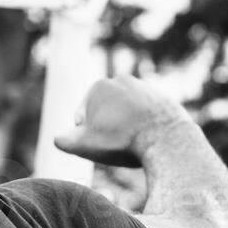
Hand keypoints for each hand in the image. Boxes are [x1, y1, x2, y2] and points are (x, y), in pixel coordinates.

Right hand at [54, 76, 194, 167]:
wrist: (168, 141)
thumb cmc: (122, 141)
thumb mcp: (83, 145)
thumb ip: (63, 140)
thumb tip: (59, 139)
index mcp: (99, 86)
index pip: (83, 117)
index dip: (87, 136)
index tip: (102, 145)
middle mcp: (122, 81)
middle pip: (105, 112)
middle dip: (107, 128)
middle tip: (117, 146)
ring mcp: (146, 88)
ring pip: (127, 114)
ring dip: (126, 127)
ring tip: (134, 144)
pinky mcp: (165, 99)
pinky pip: (148, 116)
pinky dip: (145, 127)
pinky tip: (149, 141)